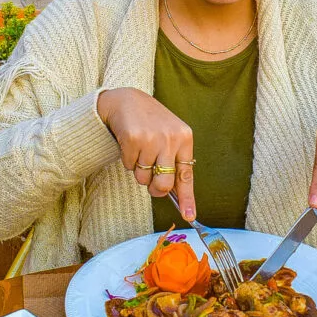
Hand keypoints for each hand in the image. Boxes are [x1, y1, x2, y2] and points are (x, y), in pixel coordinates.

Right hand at [98, 88, 195, 220]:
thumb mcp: (170, 137)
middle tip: (152, 185)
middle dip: (156, 189)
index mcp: (185, 138)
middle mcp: (170, 138)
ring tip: (140, 152)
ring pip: (143, 178)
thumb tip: (176, 195)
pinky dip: (128, 161)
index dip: (188, 198)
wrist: (127, 100)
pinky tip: (130, 145)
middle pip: (164, 184)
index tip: (189, 216)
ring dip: (139, 171)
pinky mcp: (132, 138)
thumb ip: (174, 162)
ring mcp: (151, 138)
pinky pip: (129, 166)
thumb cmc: (152, 123)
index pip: (186, 175)